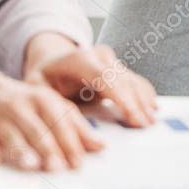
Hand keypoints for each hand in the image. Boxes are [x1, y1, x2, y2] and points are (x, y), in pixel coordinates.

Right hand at [0, 69, 104, 171]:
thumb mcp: (52, 107)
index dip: (70, 142)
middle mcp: (21, 105)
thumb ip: (76, 127)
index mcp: (44, 99)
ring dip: (20, 149)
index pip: (60, 122)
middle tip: (58, 167)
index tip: (78, 162)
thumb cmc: (25, 103)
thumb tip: (101, 147)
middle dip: (48, 148)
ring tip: (32, 164)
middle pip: (37, 129)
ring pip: (10, 133)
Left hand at [25, 44, 157, 127]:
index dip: (120, 96)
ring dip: (144, 101)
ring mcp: (113, 62)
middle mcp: (100, 57)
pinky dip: (145, 95)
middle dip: (135, 103)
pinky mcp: (120, 70)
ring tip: (151, 121)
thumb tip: (69, 131)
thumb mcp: (36, 90)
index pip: (104, 76)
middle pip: (123, 80)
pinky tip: (152, 108)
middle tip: (144, 125)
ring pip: (133, 81)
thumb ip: (52, 107)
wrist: (52, 63)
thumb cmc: (43, 79)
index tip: (131, 116)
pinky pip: (136, 82)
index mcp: (79, 60)